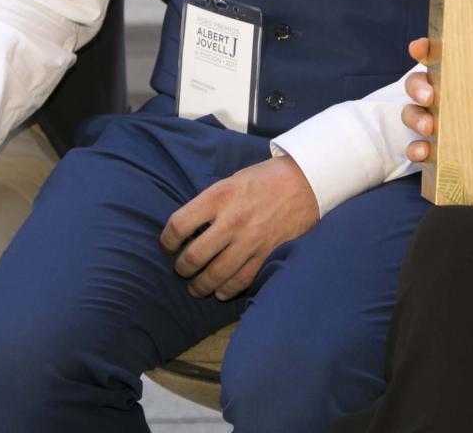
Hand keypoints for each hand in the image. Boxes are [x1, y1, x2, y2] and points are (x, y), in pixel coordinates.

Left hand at [159, 155, 318, 300]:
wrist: (304, 182)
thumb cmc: (264, 179)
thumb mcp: (230, 181)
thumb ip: (210, 204)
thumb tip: (190, 227)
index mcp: (219, 197)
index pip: (180, 225)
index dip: (167, 239)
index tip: (167, 245)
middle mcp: (232, 221)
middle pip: (194, 255)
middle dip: (182, 267)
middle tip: (180, 269)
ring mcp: (250, 240)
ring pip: (216, 274)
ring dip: (201, 285)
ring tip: (196, 288)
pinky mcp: (267, 254)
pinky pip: (242, 280)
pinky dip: (227, 290)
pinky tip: (220, 292)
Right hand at [398, 36, 472, 165]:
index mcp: (461, 76)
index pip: (437, 56)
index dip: (423, 48)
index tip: (418, 49)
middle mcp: (442, 95)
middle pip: (417, 82)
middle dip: (418, 86)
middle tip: (429, 95)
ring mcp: (434, 120)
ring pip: (411, 112)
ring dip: (415, 118)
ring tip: (428, 128)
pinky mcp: (434, 147)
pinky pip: (416, 146)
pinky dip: (416, 149)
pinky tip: (424, 153)